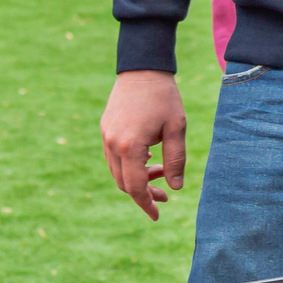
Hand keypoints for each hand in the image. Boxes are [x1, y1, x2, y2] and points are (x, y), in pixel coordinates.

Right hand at [101, 70, 186, 220]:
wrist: (142, 68)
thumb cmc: (164, 97)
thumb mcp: (176, 128)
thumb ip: (176, 160)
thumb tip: (176, 187)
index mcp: (130, 147)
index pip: (135, 187)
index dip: (146, 204)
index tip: (157, 215)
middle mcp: (112, 144)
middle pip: (124, 183)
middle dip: (144, 194)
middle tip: (165, 194)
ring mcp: (106, 136)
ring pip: (117, 171)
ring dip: (137, 179)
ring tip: (160, 173)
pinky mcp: (105, 128)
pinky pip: (114, 157)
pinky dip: (129, 165)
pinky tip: (148, 158)